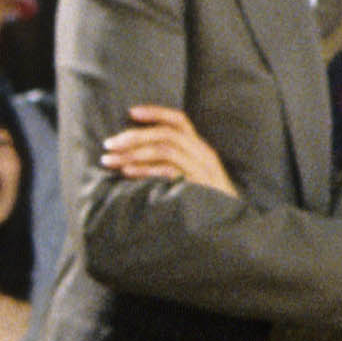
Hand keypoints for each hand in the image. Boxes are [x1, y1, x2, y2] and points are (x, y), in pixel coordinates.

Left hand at [100, 103, 237, 197]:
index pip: (179, 121)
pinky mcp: (197, 187)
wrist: (233, 229)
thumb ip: (174, 166)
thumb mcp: (194, 179)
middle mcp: (203, 155)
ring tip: (109, 160)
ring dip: (133, 152)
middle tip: (108, 144)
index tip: (131, 112)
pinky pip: (168, 172)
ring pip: (165, 150)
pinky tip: (127, 172)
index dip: (156, 113)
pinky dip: (145, 169)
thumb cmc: (207, 205)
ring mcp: (202, 171)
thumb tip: (134, 159)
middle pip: (167, 134)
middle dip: (134, 135)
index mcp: (201, 150)